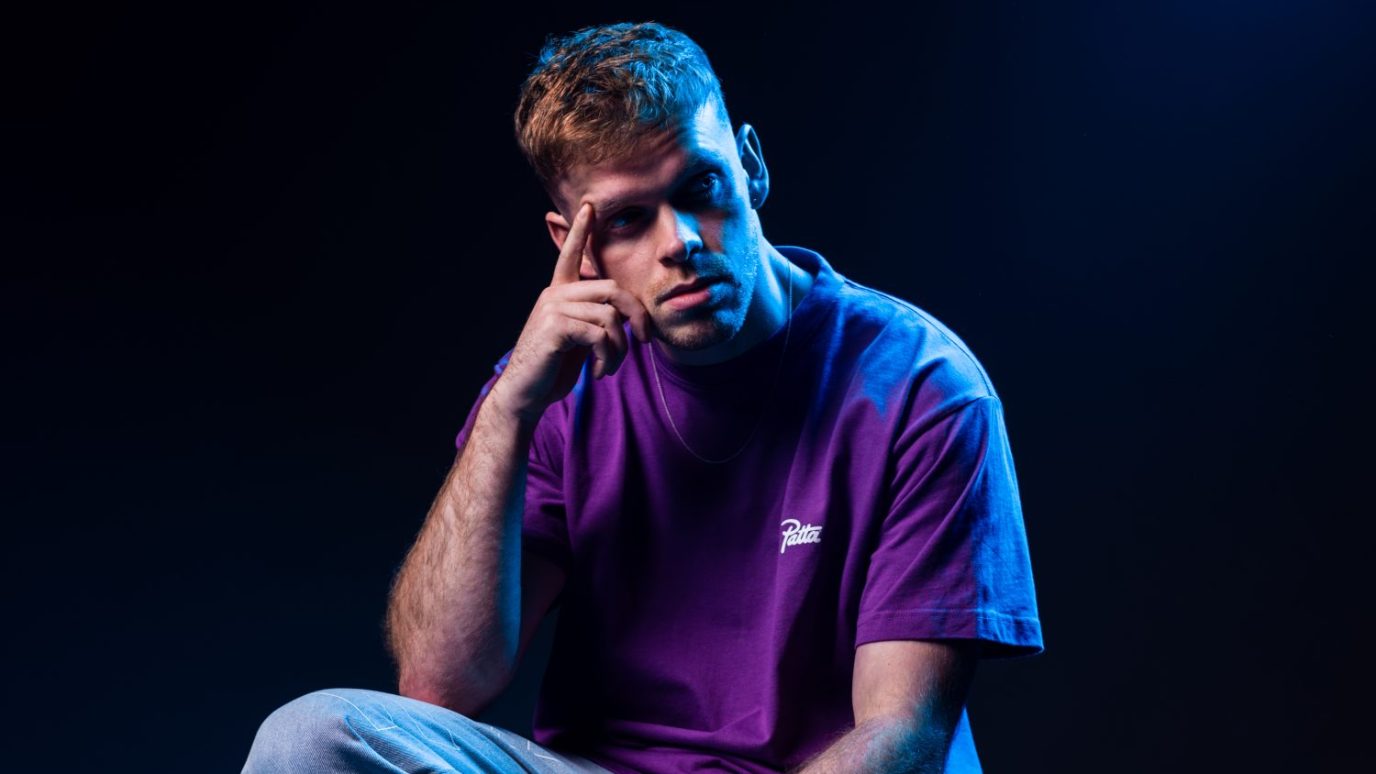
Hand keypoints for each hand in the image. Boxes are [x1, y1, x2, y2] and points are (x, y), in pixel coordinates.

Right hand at [488, 202, 650, 424]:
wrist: (525, 393)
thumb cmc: (552, 367)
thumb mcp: (577, 338)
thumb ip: (595, 319)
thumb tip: (626, 316)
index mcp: (558, 293)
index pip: (570, 254)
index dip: (580, 230)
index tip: (588, 206)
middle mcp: (554, 294)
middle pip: (612, 289)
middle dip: (637, 315)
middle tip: (644, 340)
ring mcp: (553, 308)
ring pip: (610, 317)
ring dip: (620, 348)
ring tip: (611, 366)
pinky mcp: (556, 327)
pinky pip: (600, 335)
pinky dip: (608, 358)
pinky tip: (600, 372)